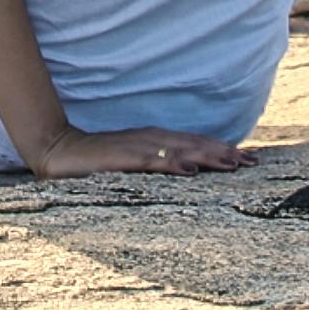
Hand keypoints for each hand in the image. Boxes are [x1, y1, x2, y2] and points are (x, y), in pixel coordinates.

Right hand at [25, 126, 251, 178]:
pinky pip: (151, 161)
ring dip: (207, 155)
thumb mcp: (130, 164)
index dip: (221, 149)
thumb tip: (188, 170)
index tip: (248, 158)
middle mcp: (149, 139)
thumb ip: (154, 164)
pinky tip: (190, 169)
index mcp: (152, 140)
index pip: (193, 143)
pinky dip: (172, 163)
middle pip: (193, 144)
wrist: (56, 149)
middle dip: (224, 152)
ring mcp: (135, 147)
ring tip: (232, 163)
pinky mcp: (120, 158)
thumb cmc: (94, 160)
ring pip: (179, 150)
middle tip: (252, 162)